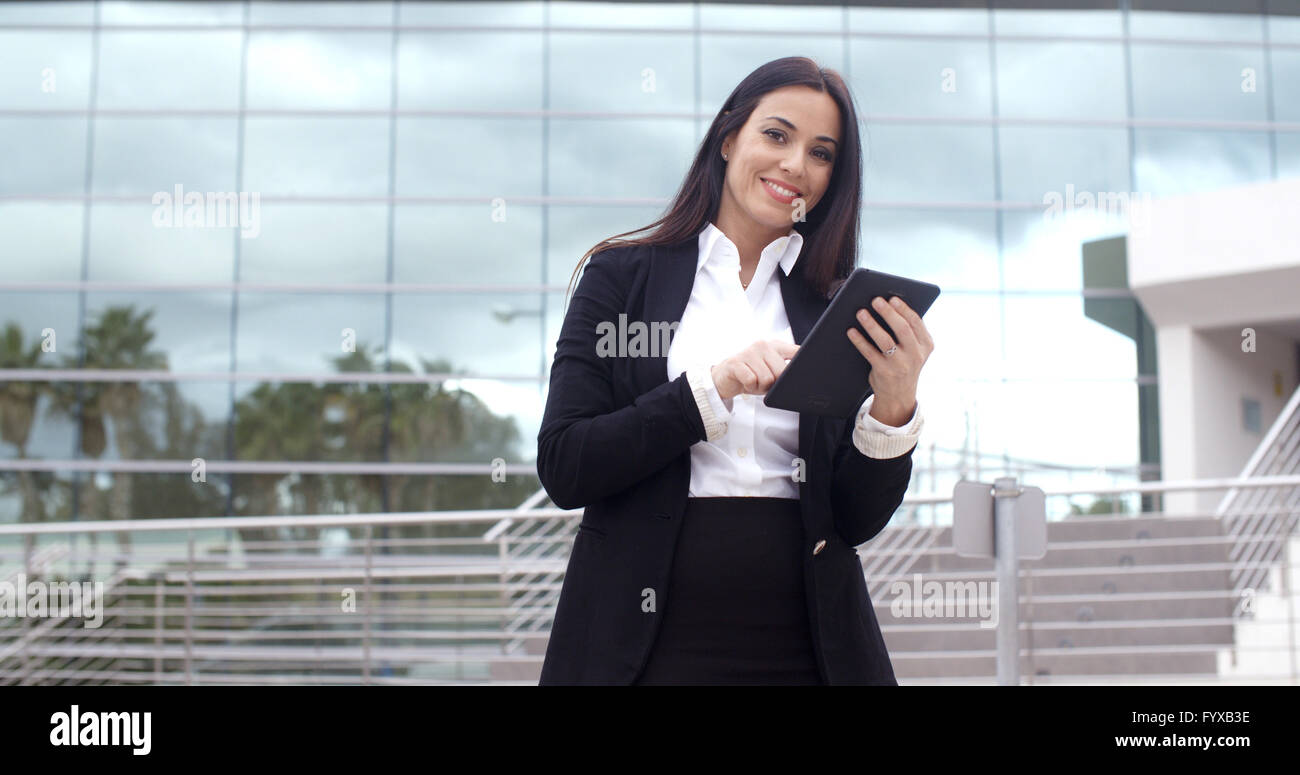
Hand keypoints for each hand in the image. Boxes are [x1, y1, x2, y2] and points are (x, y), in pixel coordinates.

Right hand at [709, 339, 798, 402]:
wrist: (725, 378)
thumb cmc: (752, 375)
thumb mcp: (771, 370)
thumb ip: (784, 370)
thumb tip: (798, 377)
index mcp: (775, 346)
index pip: (796, 351)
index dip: (803, 363)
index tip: (804, 370)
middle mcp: (763, 345)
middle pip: (781, 371)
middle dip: (773, 384)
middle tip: (763, 382)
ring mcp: (748, 352)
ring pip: (766, 378)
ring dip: (760, 387)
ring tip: (753, 382)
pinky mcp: (735, 362)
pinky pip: (751, 380)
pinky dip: (749, 387)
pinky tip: (744, 382)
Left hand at [846, 296, 934, 424]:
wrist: (899, 394)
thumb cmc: (904, 363)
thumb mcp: (915, 349)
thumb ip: (909, 331)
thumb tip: (888, 305)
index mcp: (925, 345)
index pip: (916, 322)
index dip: (903, 309)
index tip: (892, 298)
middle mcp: (915, 355)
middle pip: (902, 329)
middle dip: (888, 313)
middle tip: (875, 300)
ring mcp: (900, 365)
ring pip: (885, 341)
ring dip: (871, 325)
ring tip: (861, 312)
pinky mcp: (884, 372)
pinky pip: (870, 353)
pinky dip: (859, 341)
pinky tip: (851, 331)